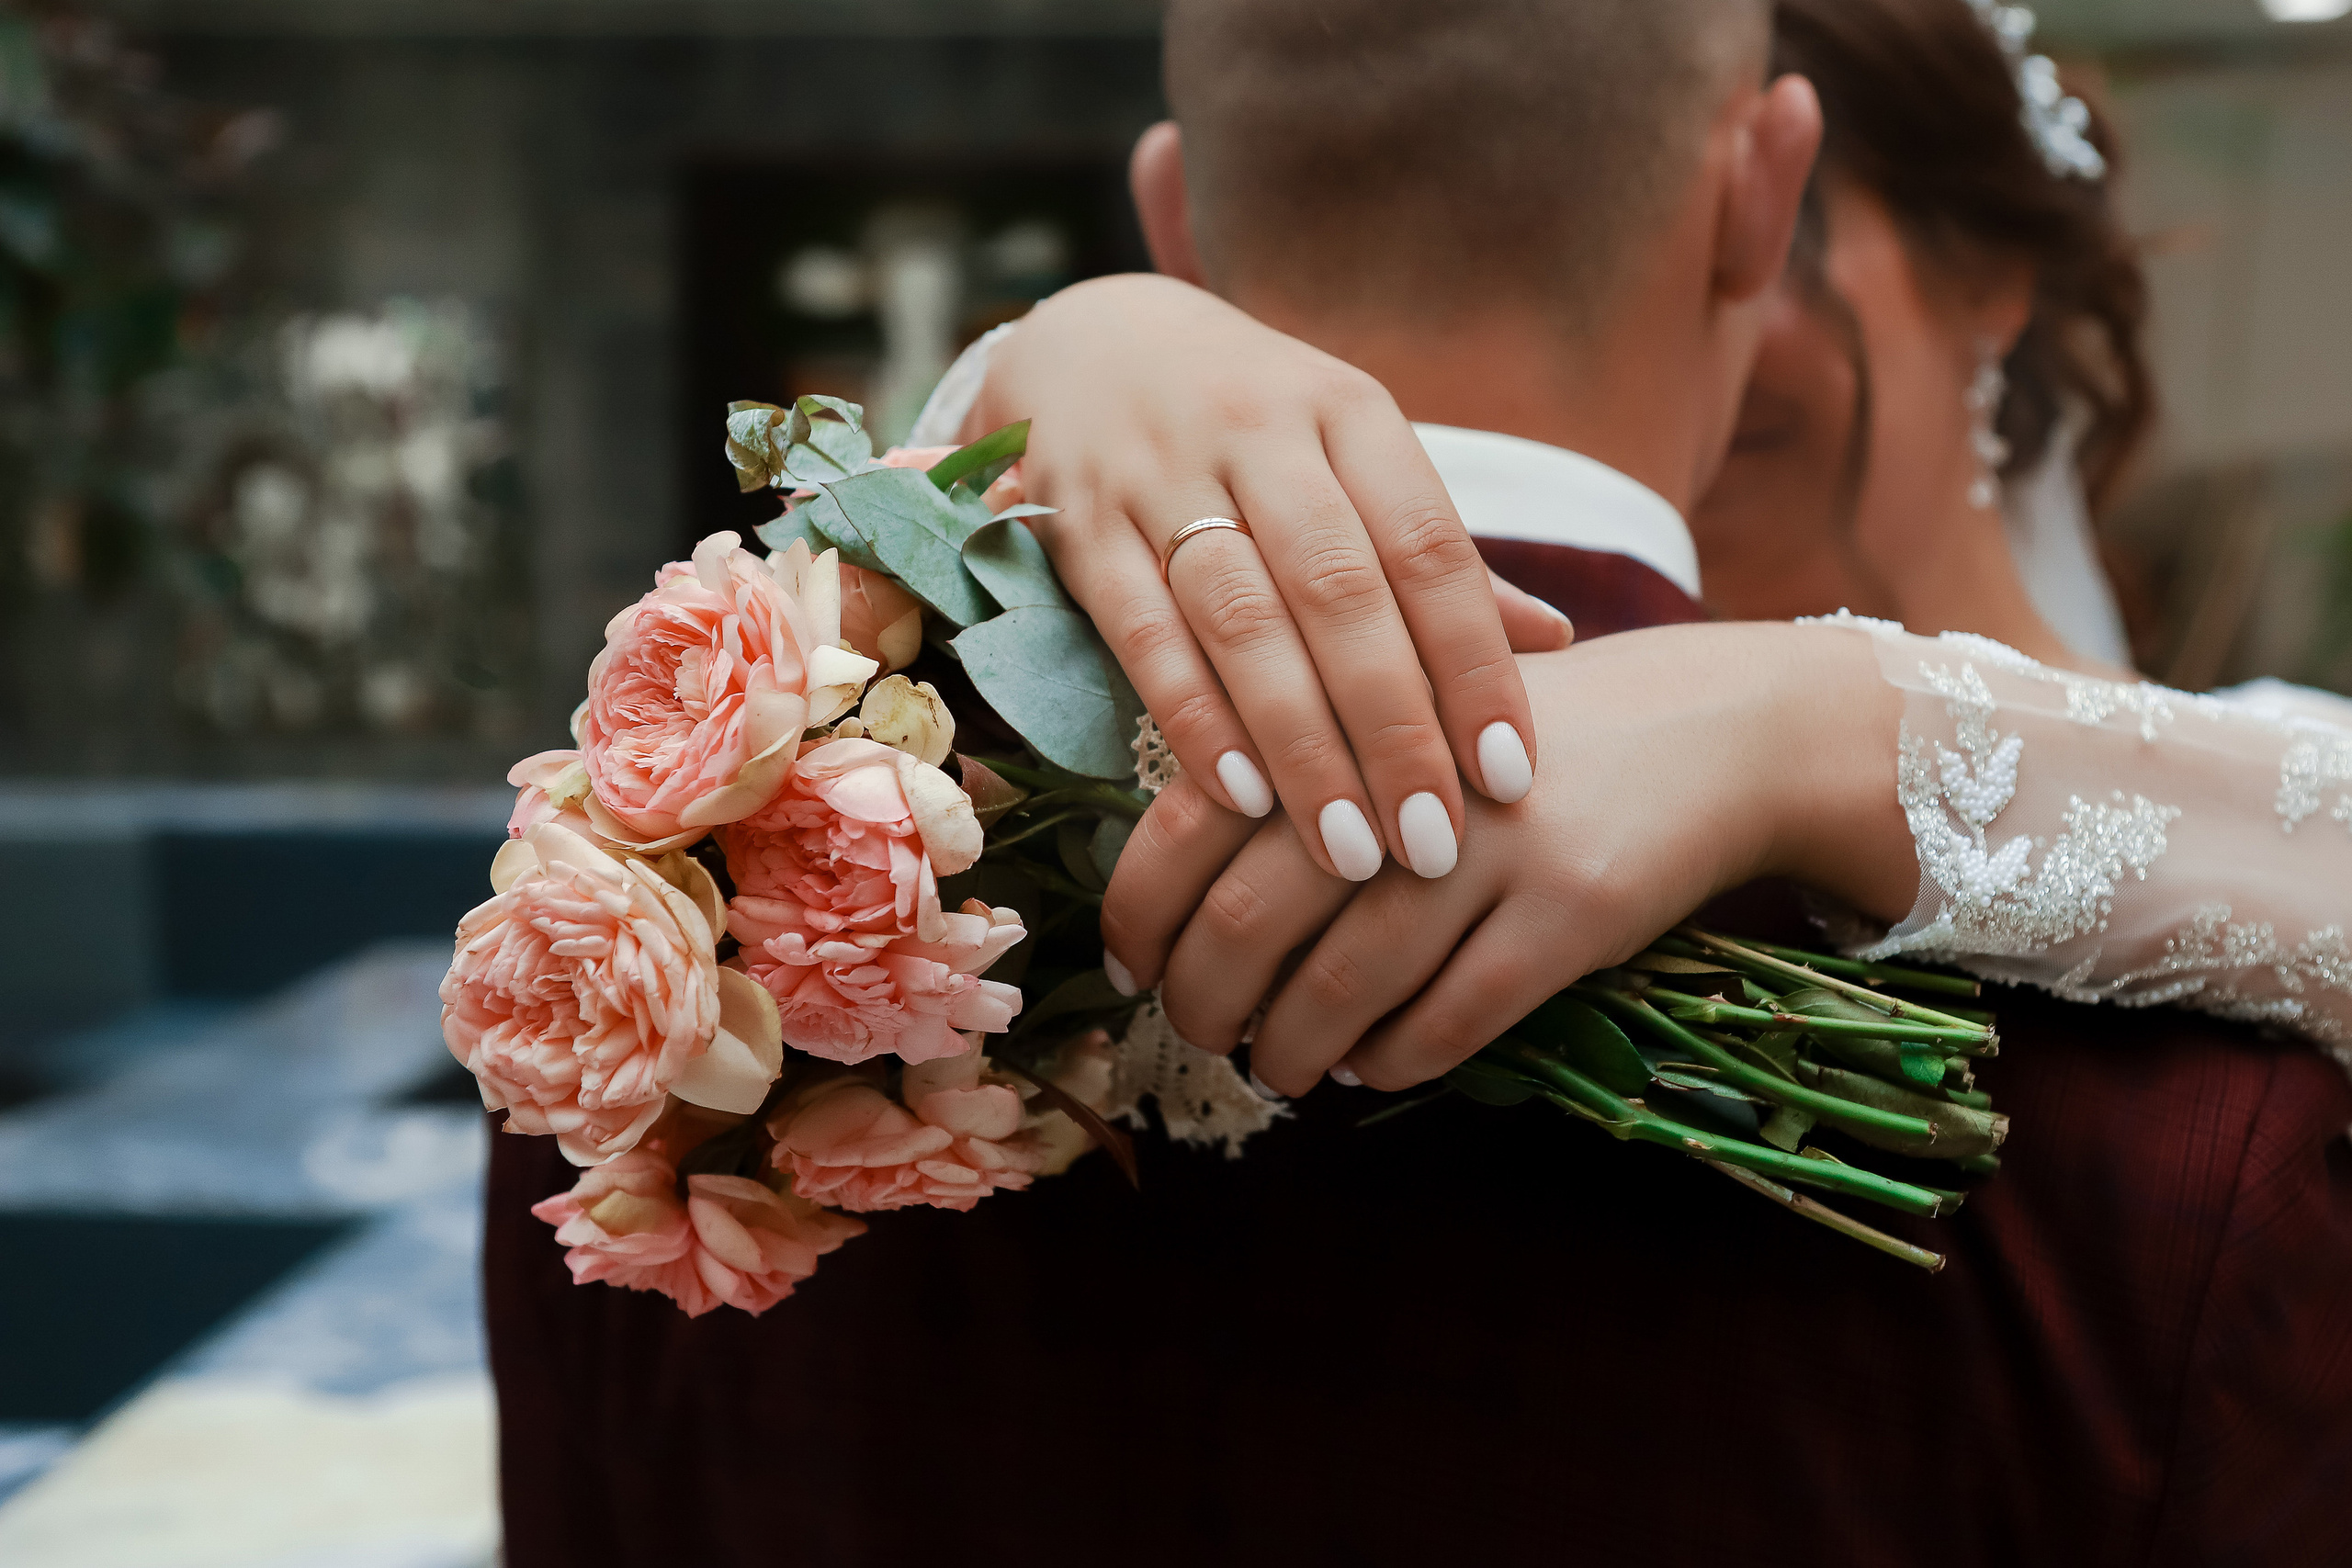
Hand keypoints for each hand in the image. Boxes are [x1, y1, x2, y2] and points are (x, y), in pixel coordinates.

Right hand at [972, 274, 1560, 885]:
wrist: (1092, 342)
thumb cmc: (1255, 426)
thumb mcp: (1353, 455)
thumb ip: (1437, 554)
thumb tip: (1557, 643)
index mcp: (1350, 413)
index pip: (1430, 548)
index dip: (1474, 667)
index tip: (1511, 778)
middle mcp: (1259, 431)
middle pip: (1340, 592)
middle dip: (1393, 728)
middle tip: (1431, 843)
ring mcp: (1159, 472)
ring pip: (1242, 619)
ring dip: (1301, 743)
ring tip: (1348, 850)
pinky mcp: (1077, 521)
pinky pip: (1141, 630)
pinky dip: (1193, 716)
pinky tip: (1239, 798)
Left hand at [1100, 623, 1915, 1093]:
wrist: (1715, 726)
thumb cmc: (1520, 735)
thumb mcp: (1406, 717)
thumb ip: (1299, 774)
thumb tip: (1172, 906)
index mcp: (1342, 712)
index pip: (1187, 825)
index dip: (1138, 915)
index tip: (1128, 972)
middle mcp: (1402, 774)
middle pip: (1247, 920)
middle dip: (1205, 1003)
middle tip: (1203, 1035)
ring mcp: (1490, 845)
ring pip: (1343, 986)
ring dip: (1290, 1049)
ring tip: (1278, 1067)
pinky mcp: (1569, 912)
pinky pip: (1450, 1021)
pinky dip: (1392, 1061)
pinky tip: (1371, 1064)